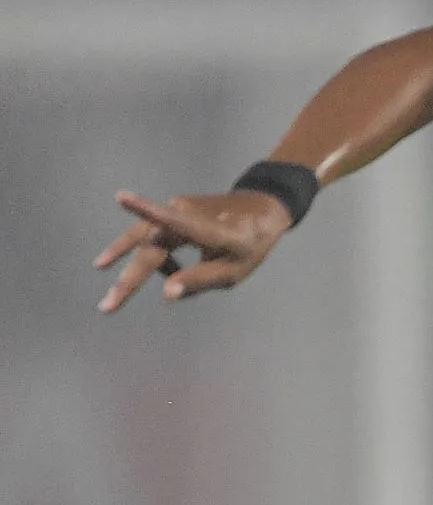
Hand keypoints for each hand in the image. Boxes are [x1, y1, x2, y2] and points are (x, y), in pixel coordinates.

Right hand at [94, 188, 293, 312]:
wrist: (260, 211)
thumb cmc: (250, 246)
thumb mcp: (234, 272)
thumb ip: (201, 281)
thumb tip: (166, 295)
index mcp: (216, 232)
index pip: (179, 223)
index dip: (151, 212)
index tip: (121, 197)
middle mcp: (191, 214)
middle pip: (153, 247)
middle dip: (130, 279)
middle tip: (107, 306)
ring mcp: (179, 208)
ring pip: (143, 236)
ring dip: (123, 257)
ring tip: (100, 268)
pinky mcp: (173, 209)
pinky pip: (156, 236)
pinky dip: (156, 258)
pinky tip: (168, 275)